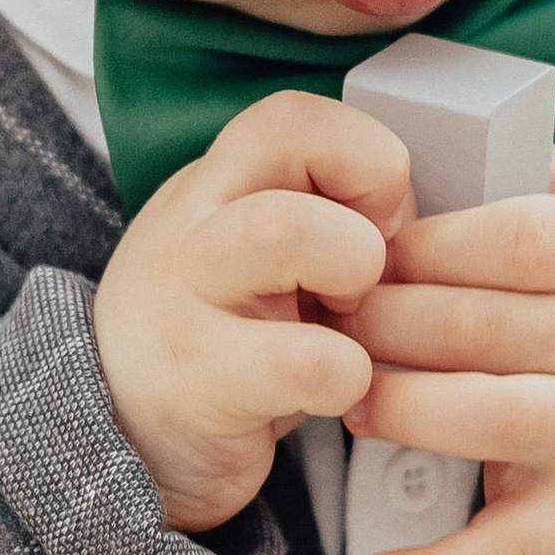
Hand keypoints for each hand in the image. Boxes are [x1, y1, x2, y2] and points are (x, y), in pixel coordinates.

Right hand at [93, 93, 409, 532]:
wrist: (120, 440)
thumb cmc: (224, 338)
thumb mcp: (256, 256)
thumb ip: (322, 216)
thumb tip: (433, 219)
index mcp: (217, 184)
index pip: (295, 114)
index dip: (363, 158)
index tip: (379, 226)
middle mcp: (193, 222)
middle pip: (289, 142)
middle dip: (362, 209)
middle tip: (364, 283)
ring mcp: (185, 298)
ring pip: (285, 228)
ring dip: (353, 274)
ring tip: (348, 326)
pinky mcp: (197, 383)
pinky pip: (302, 361)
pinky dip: (347, 375)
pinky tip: (337, 391)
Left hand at [337, 151, 554, 554]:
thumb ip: (527, 168)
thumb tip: (425, 99)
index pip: (509, 236)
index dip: (419, 239)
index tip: (352, 242)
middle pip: (475, 325)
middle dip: (379, 321)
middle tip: (320, 318)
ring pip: (492, 422)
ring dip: (401, 412)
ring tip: (346, 402)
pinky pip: (508, 548)